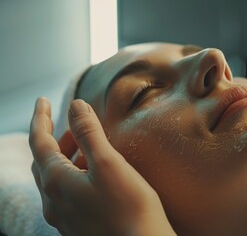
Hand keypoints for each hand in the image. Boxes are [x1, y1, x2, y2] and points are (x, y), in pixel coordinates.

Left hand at [29, 97, 175, 235]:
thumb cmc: (130, 207)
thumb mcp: (108, 163)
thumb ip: (88, 133)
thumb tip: (74, 105)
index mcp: (57, 182)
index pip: (39, 141)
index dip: (41, 118)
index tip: (42, 100)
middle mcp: (54, 201)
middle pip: (44, 160)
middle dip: (53, 136)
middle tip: (68, 121)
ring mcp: (64, 216)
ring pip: (54, 177)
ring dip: (64, 155)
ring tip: (83, 144)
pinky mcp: (77, 224)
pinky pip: (65, 191)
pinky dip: (72, 172)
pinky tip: (90, 171)